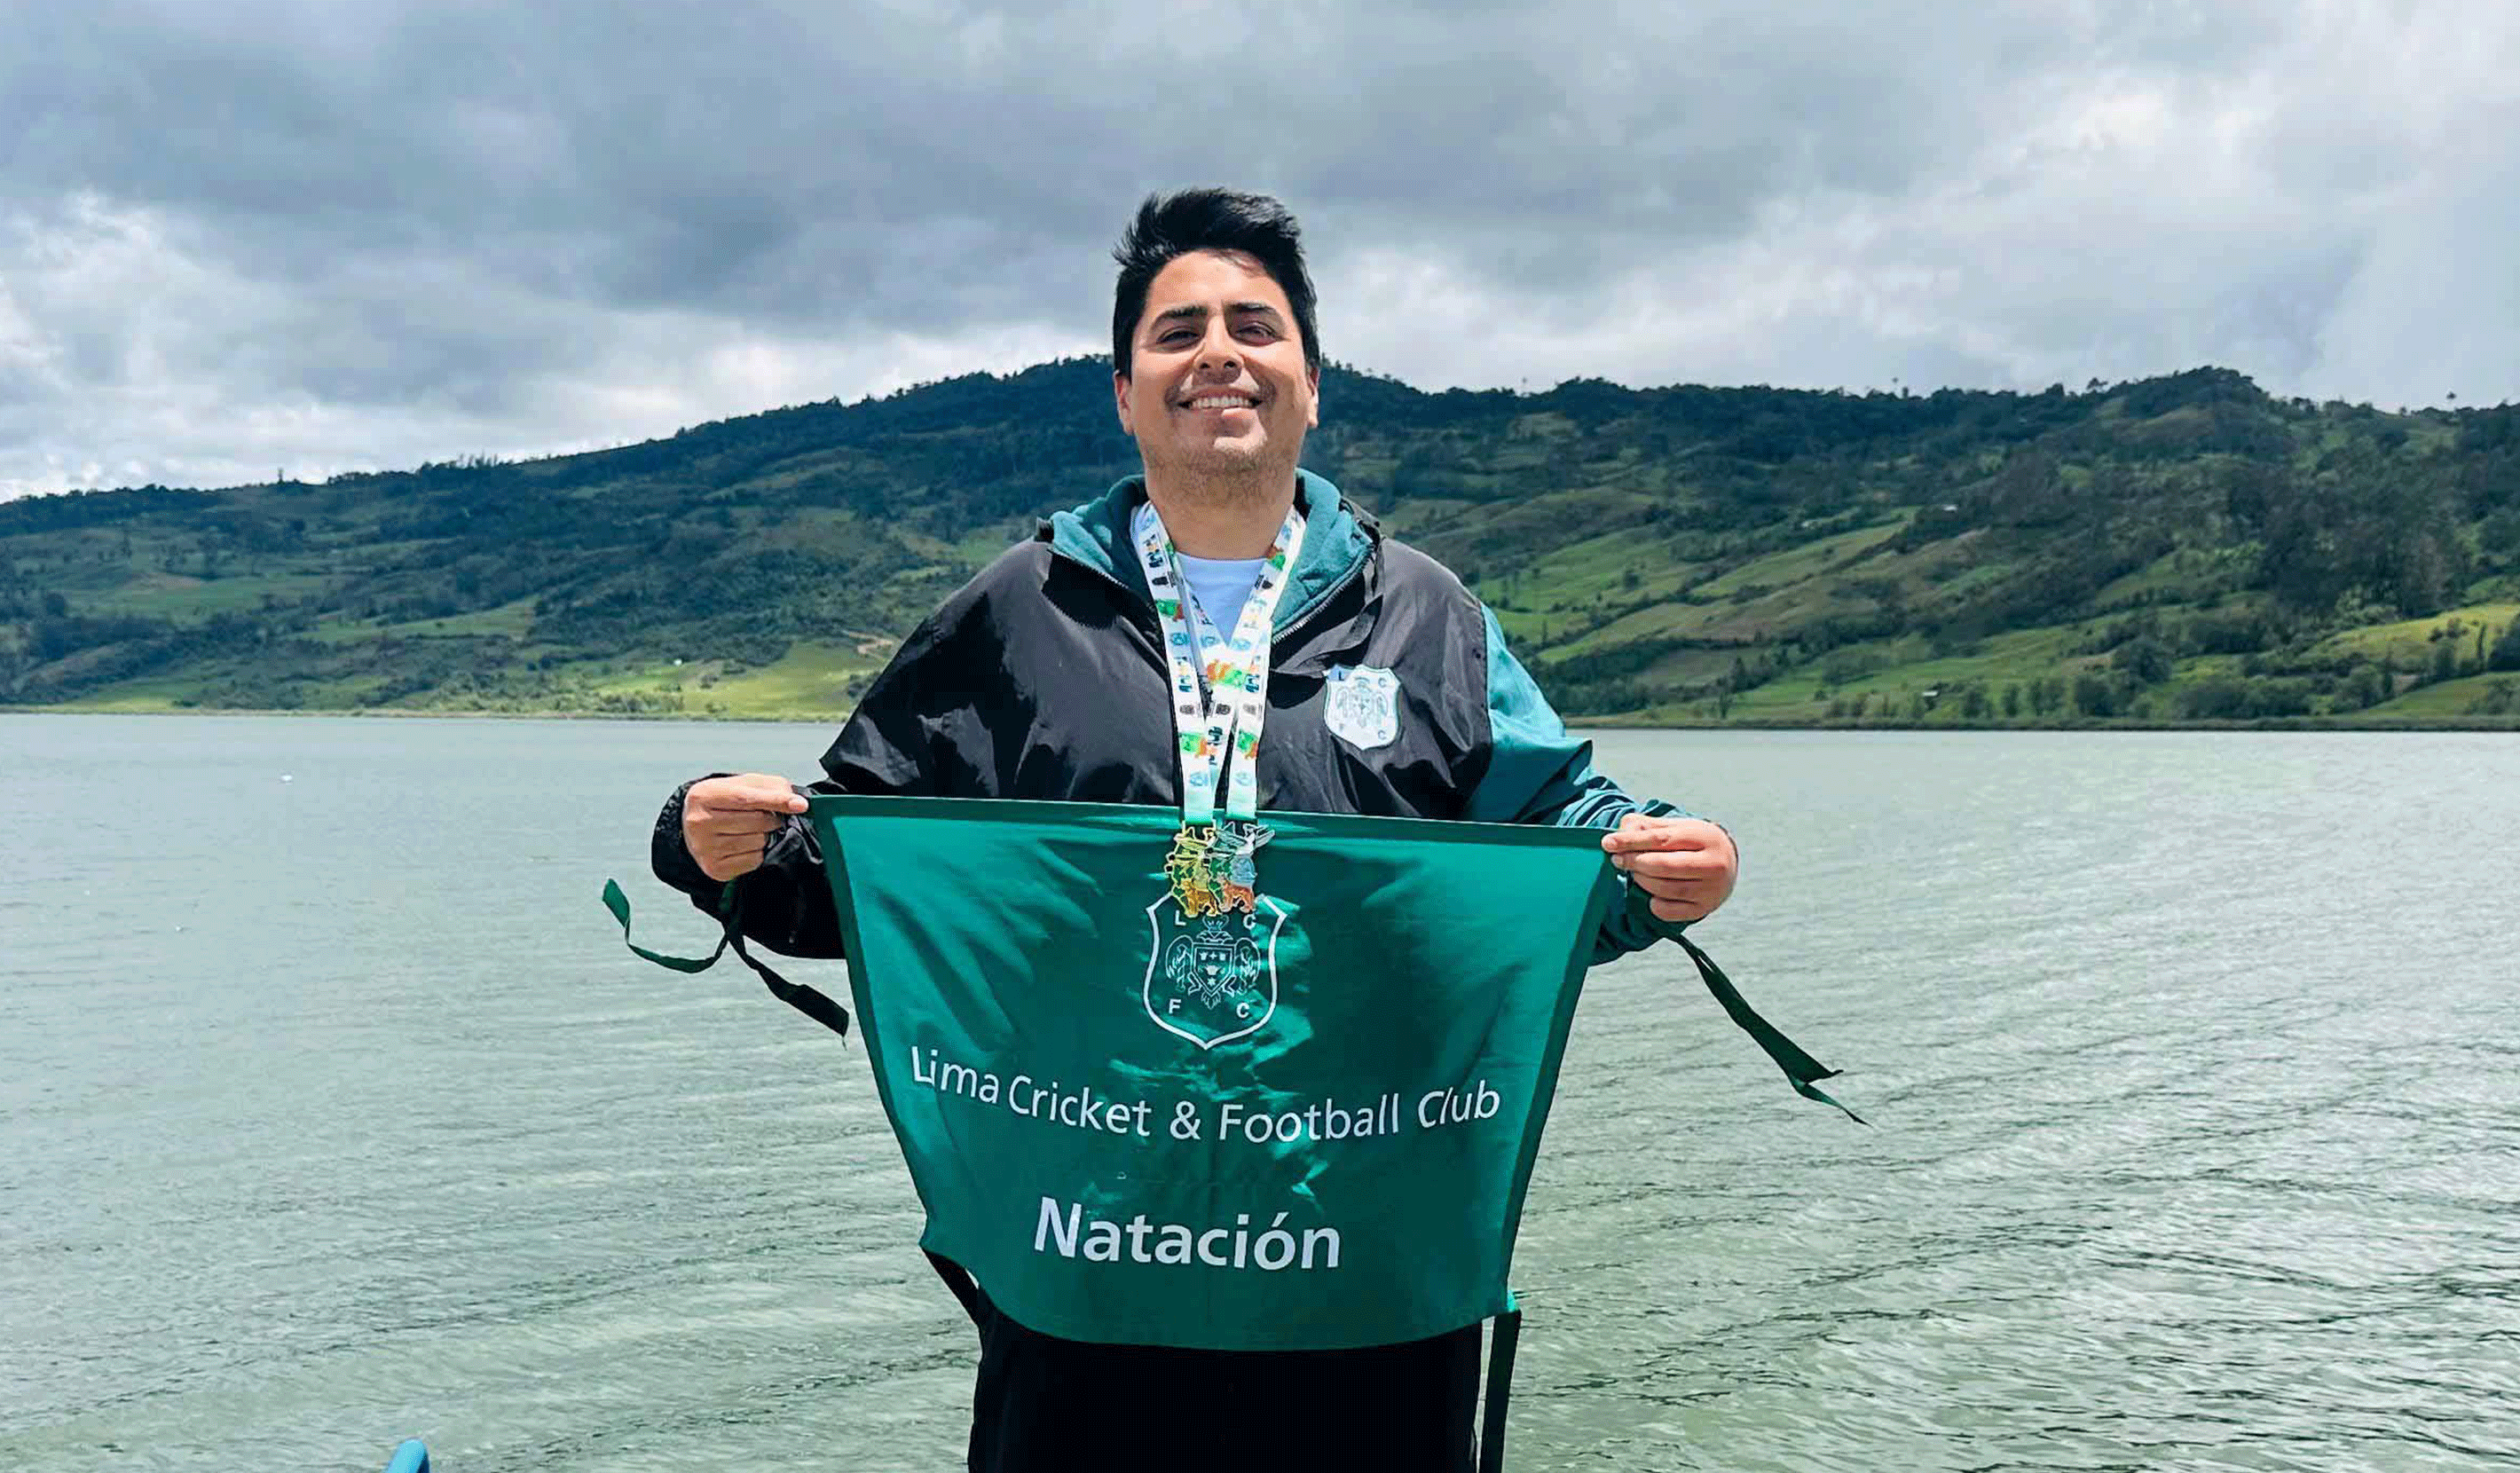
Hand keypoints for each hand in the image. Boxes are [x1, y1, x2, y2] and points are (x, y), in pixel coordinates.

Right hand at [683, 774, 807, 881]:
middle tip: (766, 816)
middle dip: (771, 818)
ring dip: (765, 835)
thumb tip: (796, 802)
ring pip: (758, 842)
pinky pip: (754, 860)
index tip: (800, 805)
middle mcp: (700, 823)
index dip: (776, 801)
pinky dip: (758, 852)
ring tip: (752, 830)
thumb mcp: (741, 785)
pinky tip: (746, 844)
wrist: (693, 827)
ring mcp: (705, 848)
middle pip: (757, 822)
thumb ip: (770, 787)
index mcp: (704, 796)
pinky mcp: (714, 868)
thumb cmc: (723, 803)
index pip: (747, 799)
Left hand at [1602, 813, 1737, 923]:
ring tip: (1634, 873)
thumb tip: (1622, 830)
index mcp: (1705, 837)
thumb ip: (1648, 825)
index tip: (1608, 843)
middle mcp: (1713, 864)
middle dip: (1633, 862)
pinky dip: (1654, 904)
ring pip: (1664, 889)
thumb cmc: (1694, 843)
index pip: (1661, 839)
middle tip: (1617, 860)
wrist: (1727, 864)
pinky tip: (1651, 894)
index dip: (1631, 841)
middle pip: (1662, 865)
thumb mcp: (1677, 827)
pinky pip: (1670, 911)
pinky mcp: (1704, 909)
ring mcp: (1710, 889)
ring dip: (1641, 881)